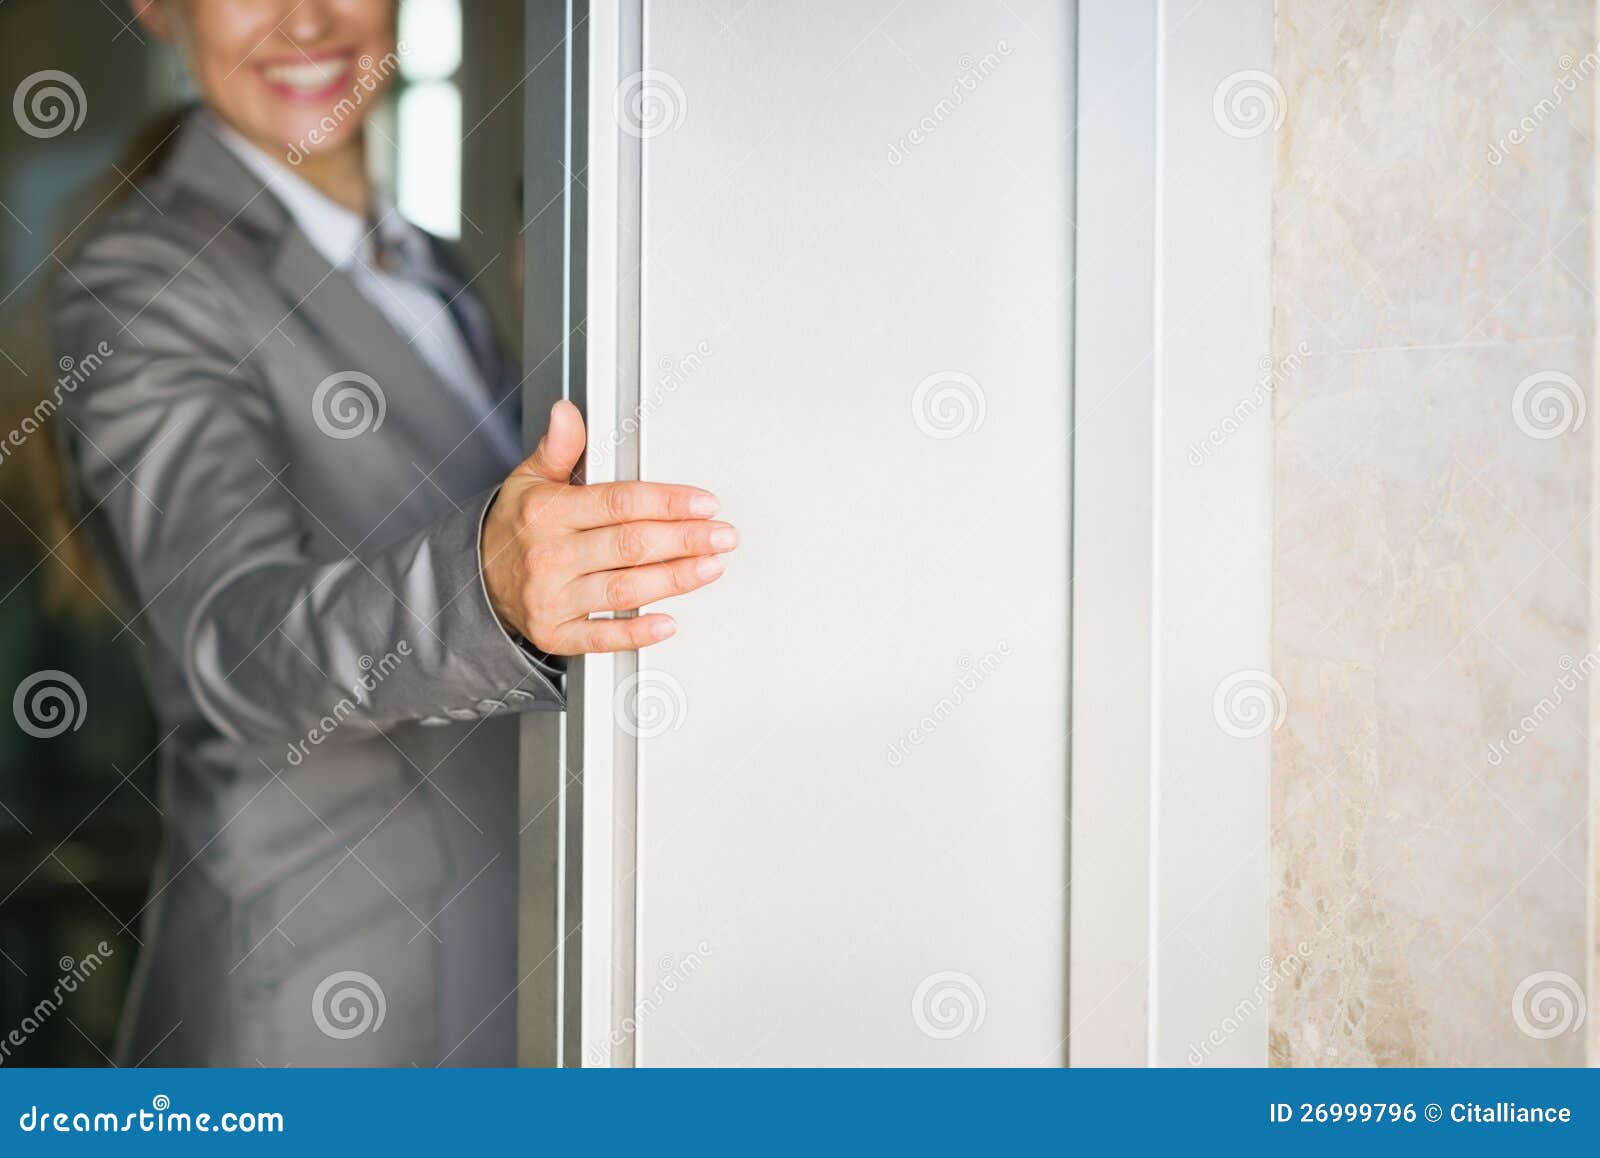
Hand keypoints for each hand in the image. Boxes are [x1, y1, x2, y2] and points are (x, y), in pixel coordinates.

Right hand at [480, 400, 734, 653]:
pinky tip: (668, 623)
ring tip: (710, 568)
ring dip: (673, 580)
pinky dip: (635, 633)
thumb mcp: (529, 479)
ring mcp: (551, 598)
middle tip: (721, 536)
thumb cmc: (517, 527)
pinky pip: (600, 637)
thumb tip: (566, 413)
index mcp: (547, 512)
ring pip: (622, 589)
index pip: (618, 503)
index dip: (666, 502)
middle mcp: (549, 555)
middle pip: (629, 545)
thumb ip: (558, 449)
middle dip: (683, 540)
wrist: (476, 580)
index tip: (703, 503)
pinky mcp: (555, 633)